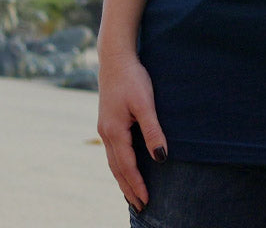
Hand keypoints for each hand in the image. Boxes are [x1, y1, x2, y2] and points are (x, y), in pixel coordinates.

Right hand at [97, 52, 167, 212]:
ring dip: (122, 180)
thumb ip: (153, 130)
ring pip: (113, 162)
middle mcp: (106, 134)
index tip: (146, 200)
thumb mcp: (146, 103)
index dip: (137, 184)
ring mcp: (104, 129)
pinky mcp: (107, 123)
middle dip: (129, 188)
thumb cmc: (133, 78)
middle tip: (140, 206)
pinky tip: (124, 168)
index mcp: (114, 132)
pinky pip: (112, 152)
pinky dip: (118, 166)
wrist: (115, 59)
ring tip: (132, 194)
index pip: (127, 166)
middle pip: (117, 169)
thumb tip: (161, 157)